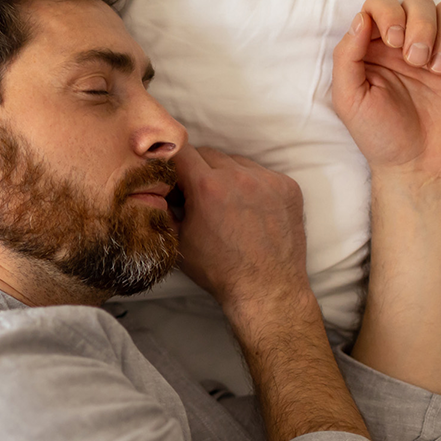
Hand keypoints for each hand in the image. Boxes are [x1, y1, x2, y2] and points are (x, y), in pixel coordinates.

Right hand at [173, 145, 309, 313]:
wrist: (266, 289)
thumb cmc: (219, 269)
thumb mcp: (178, 241)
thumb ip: (162, 210)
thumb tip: (152, 191)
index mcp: (207, 187)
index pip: (181, 150)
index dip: (172, 161)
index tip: (172, 175)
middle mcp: (239, 177)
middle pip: (208, 153)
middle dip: (198, 169)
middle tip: (197, 195)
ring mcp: (267, 180)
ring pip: (236, 161)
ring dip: (226, 174)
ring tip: (226, 203)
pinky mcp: (288, 187)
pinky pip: (262, 173)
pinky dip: (252, 184)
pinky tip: (249, 208)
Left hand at [332, 0, 440, 181]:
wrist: (418, 164)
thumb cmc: (378, 134)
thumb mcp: (349, 98)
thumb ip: (347, 57)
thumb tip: (361, 18)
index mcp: (373, 47)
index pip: (380, 2)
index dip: (388, 11)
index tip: (392, 40)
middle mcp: (406, 43)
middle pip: (418, 1)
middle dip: (420, 24)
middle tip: (416, 61)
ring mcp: (439, 50)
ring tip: (438, 70)